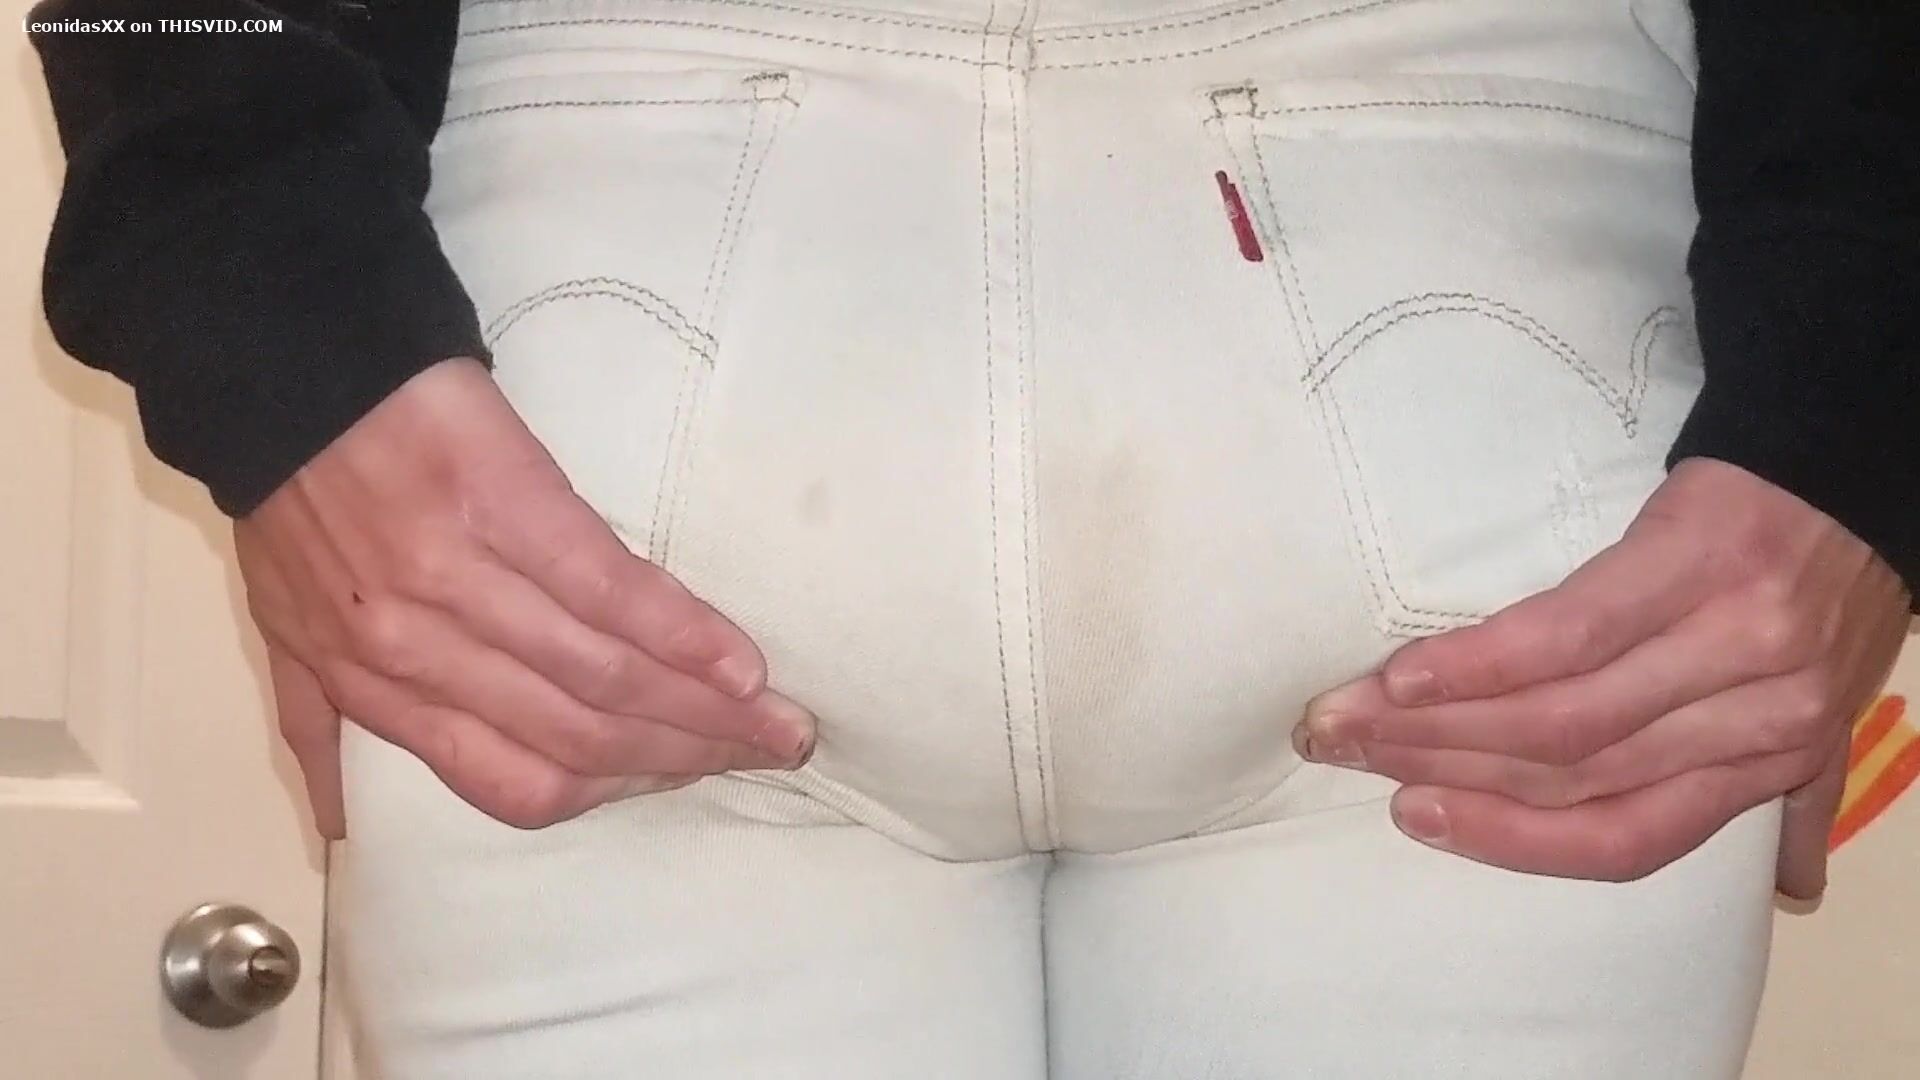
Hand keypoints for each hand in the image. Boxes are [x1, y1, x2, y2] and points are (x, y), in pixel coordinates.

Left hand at [236, 358, 815, 837]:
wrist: (286, 362)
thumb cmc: (292, 491)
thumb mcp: (286, 624)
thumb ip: (322, 722)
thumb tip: (343, 823)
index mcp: (374, 689)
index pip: (515, 782)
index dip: (611, 793)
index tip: (681, 779)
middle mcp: (423, 656)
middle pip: (581, 741)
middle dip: (687, 756)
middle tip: (770, 753)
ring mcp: (466, 584)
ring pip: (605, 681)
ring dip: (707, 711)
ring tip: (782, 722)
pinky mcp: (507, 507)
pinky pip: (609, 592)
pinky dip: (685, 635)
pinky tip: (743, 663)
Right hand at [1294, 458, 1909, 897]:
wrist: (1862, 447)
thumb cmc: (1830, 580)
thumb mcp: (1829, 703)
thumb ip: (1795, 792)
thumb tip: (1793, 890)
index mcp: (1772, 760)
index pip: (1629, 837)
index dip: (1511, 841)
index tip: (1415, 820)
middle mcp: (1756, 718)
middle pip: (1571, 774)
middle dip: (1438, 770)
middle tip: (1337, 752)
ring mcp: (1730, 645)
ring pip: (1559, 722)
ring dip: (1432, 726)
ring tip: (1348, 716)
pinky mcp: (1695, 563)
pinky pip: (1568, 635)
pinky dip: (1478, 665)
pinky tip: (1408, 676)